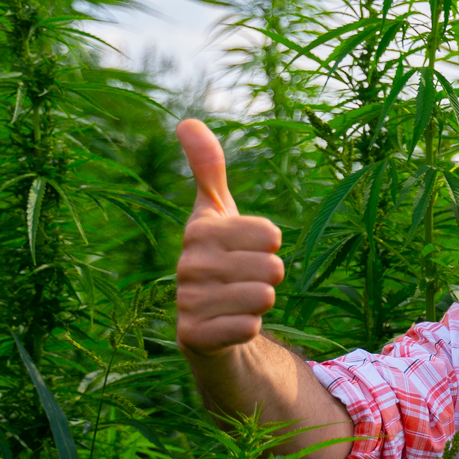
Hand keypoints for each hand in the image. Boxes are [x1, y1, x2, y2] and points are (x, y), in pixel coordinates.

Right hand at [174, 119, 284, 356]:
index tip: (247, 250)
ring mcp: (188, 301)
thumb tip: (186, 121)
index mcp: (198, 231)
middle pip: (272, 267)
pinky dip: (249, 328)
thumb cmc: (219, 261)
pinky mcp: (194, 336)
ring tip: (238, 301)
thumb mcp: (216, 213)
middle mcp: (188, 265)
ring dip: (261, 302)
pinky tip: (231, 325)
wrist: (205, 325)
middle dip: (269, 277)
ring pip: (264, 297)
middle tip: (245, 280)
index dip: (271, 245)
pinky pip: (248, 327)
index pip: (271, 233)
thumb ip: (208, 169)